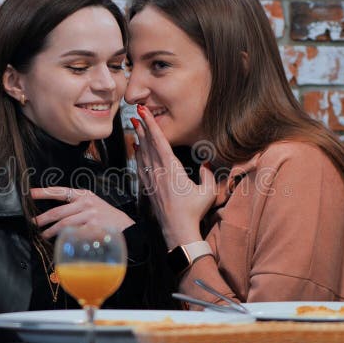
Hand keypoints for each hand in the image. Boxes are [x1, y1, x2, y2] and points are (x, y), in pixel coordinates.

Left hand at [30, 187, 134, 238]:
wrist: (125, 226)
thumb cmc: (105, 216)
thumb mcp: (92, 204)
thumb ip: (75, 205)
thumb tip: (53, 214)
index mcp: (84, 195)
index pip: (60, 191)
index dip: (44, 192)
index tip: (30, 193)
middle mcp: (86, 203)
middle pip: (58, 211)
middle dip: (43, 218)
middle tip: (34, 223)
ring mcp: (90, 216)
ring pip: (64, 224)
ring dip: (51, 231)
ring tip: (44, 235)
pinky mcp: (93, 228)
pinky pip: (74, 234)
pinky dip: (65, 238)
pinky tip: (61, 241)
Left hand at [132, 105, 216, 249]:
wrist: (178, 231)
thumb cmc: (194, 211)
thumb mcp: (208, 192)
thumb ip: (208, 175)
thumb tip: (207, 163)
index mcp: (172, 169)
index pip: (160, 142)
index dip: (151, 126)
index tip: (144, 113)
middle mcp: (159, 172)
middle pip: (148, 145)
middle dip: (143, 127)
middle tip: (137, 112)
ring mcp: (152, 180)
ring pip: (143, 154)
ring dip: (139, 139)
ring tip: (135, 125)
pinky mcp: (148, 189)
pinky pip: (141, 167)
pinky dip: (138, 155)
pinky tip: (136, 149)